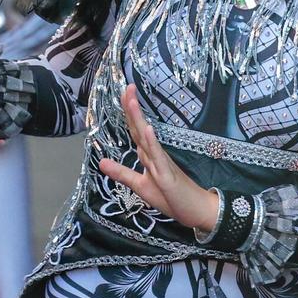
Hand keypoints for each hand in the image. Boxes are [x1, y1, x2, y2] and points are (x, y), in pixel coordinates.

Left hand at [99, 84, 220, 231]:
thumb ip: (122, 173)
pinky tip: (148, 130)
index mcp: (148, 156)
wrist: (196, 210)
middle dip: (132, 108)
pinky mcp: (168, 175)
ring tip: (132, 101)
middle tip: (127, 87)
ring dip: (139, 119)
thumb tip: (101, 162)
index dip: (128, 113)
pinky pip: (159, 157)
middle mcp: (155, 154)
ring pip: (147, 138)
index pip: (135, 130)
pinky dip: (152, 143)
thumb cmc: (171, 197)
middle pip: (139, 128)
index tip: (123, 94)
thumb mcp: (140, 186)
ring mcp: (162, 163)